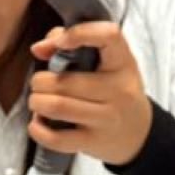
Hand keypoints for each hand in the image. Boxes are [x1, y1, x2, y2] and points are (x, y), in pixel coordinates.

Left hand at [27, 22, 153, 165]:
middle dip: (39, 81)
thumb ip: (73, 44)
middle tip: (40, 84)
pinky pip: (57, 138)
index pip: (108, 36)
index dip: (79, 33)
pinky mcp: (94, 141)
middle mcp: (118, 90)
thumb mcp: (108, 62)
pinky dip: (38, 130)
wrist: (138, 133)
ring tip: (38, 101)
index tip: (61, 42)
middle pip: (65, 80)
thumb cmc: (116, 90)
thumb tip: (39, 49)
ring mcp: (107, 118)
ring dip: (36, 102)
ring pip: (57, 106)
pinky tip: (38, 123)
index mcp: (122, 62)